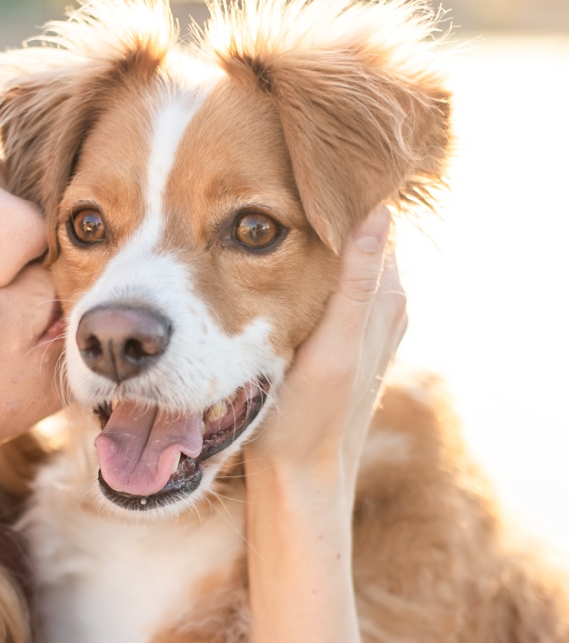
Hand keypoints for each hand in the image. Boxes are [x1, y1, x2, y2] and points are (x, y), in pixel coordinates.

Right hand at [244, 206, 405, 498]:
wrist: (298, 477)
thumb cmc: (308, 419)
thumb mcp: (330, 349)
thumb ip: (355, 284)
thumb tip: (376, 214)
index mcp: (387, 299)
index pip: (373, 221)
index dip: (337, 192)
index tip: (292, 165)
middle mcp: (381, 304)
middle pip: (352, 234)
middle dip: (314, 207)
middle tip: (262, 178)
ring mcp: (358, 320)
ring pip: (333, 255)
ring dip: (300, 233)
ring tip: (255, 207)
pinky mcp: (334, 335)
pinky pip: (322, 281)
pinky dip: (296, 261)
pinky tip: (261, 254)